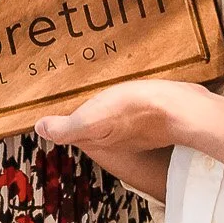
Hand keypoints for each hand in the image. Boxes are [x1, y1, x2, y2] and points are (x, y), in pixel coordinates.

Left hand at [35, 79, 210, 182]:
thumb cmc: (136, 113)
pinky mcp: (150, 116)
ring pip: (109, 116)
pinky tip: (123, 85)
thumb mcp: (92, 120)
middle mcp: (113, 138)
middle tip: (68, 88)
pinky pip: (130, 107)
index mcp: (96, 140)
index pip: (70, 132)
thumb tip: (41, 129)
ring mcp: (134, 129)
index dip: (59, 119)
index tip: (49, 102)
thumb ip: (66, 128)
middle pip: (88, 125)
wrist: (183, 110)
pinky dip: (123, 98)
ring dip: (100, 102)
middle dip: (77, 109)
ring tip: (92, 82)